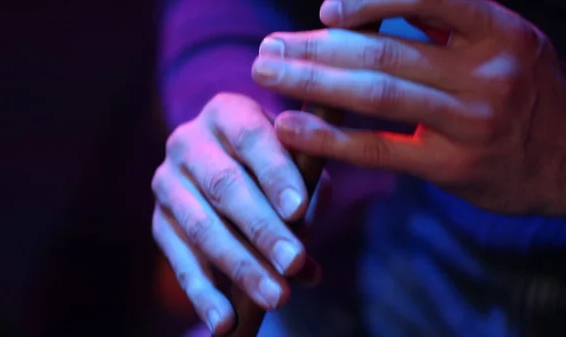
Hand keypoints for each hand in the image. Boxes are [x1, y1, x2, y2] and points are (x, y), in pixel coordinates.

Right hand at [151, 93, 322, 334]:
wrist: (221, 159)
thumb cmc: (270, 162)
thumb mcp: (293, 163)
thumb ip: (306, 198)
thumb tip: (307, 267)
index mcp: (227, 112)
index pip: (252, 137)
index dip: (275, 173)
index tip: (299, 211)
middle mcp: (188, 141)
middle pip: (225, 186)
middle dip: (262, 229)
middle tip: (294, 263)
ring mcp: (167, 181)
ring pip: (202, 226)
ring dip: (240, 266)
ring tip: (275, 297)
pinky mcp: (158, 220)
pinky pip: (178, 259)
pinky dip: (203, 293)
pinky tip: (225, 322)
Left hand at [252, 0, 565, 214]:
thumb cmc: (521, 94)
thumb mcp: (500, 42)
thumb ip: (444, 22)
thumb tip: (367, 4)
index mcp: (497, 29)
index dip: (369, 0)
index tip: (324, 12)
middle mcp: (486, 71)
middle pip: (383, 51)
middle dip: (317, 48)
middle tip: (269, 48)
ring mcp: (471, 121)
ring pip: (376, 94)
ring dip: (312, 82)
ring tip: (266, 73)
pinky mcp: (452, 166)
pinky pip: (380, 148)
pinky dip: (330, 137)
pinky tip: (290, 126)